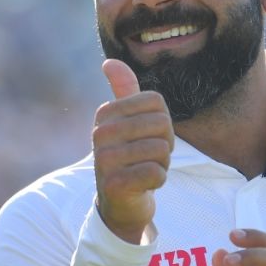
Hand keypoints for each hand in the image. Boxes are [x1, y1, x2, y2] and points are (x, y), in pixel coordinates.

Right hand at [93, 59, 174, 243]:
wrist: (120, 203)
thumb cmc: (130, 158)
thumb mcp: (128, 122)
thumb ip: (123, 92)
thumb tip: (109, 62)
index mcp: (105, 113)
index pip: (157, 103)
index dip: (163, 122)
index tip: (148, 138)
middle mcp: (100, 133)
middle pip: (161, 125)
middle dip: (165, 145)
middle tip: (149, 158)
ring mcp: (105, 159)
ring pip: (160, 149)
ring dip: (162, 165)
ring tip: (145, 171)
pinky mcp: (114, 184)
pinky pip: (155, 172)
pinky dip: (158, 180)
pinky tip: (143, 185)